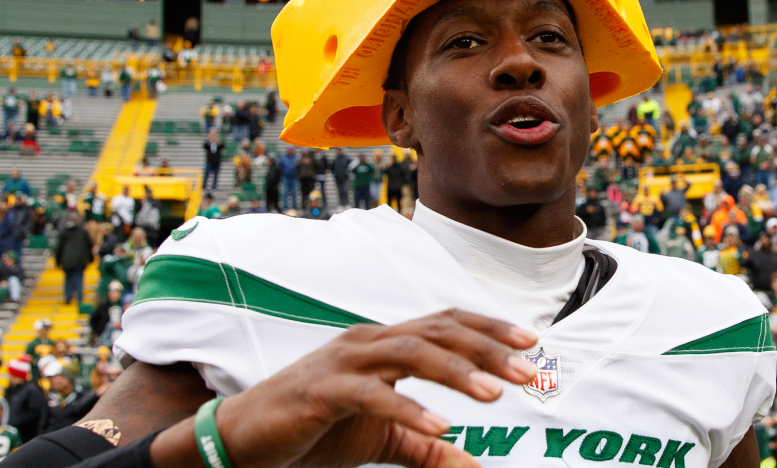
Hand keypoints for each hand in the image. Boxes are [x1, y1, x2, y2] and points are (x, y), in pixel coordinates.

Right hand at [150, 308, 538, 467]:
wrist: (244, 441)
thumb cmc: (315, 429)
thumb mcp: (382, 438)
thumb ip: (426, 447)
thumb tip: (473, 463)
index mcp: (383, 344)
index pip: (445, 323)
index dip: (488, 328)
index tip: (532, 342)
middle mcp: (366, 342)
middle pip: (436, 332)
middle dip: (486, 348)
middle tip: (527, 372)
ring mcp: (342, 361)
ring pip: (410, 352)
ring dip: (456, 371)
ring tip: (495, 393)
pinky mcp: (321, 391)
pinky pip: (371, 393)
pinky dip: (408, 407)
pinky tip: (439, 426)